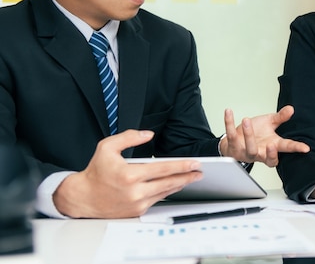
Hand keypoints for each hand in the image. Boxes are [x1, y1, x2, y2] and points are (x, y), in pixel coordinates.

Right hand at [53, 130, 202, 217]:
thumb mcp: (107, 147)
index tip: (195, 163)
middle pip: (169, 182)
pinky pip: (158, 199)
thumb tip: (148, 134)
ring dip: (180, 184)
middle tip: (200, 171)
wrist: (83, 197)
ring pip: (166, 192)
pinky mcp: (137, 211)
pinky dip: (168, 192)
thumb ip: (129, 137)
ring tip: (192, 177)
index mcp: (129, 174)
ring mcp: (137, 203)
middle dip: (187, 176)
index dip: (182, 166)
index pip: (163, 169)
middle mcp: (135, 191)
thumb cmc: (96, 172)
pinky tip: (175, 185)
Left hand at [219, 105, 309, 166]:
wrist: (236, 141)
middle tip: (273, 145)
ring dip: (248, 134)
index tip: (305, 148)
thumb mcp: (269, 123)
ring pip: (250, 149)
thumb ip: (280, 117)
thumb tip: (291, 109)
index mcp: (272, 146)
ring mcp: (247, 152)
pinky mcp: (234, 146)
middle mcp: (261, 152)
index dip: (296, 148)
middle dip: (271, 154)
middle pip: (269, 159)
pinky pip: (231, 135)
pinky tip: (229, 112)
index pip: (286, 148)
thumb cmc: (255, 134)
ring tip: (247, 120)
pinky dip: (229, 122)